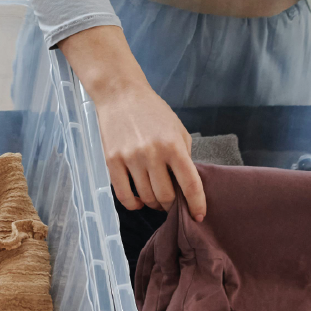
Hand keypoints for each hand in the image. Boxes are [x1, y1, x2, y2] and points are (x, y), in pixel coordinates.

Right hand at [94, 81, 206, 218]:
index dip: (197, 205)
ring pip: (146, 197)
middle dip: (172, 205)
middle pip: (166, 197)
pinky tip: (138, 201)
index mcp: (173, 146)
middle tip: (172, 203)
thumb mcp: (177, 129)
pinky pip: (124, 195)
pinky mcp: (112, 161)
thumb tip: (185, 184)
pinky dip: (133, 204)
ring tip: (156, 199)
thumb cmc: (153, 111)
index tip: (198, 216)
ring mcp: (131, 158)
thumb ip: (183, 156)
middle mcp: (153, 154)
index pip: (190, 185)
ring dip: (154, 204)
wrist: (120, 94)